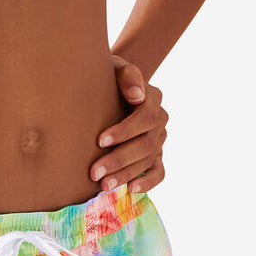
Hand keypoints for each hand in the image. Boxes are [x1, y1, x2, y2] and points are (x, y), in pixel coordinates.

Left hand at [89, 52, 166, 193]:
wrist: (111, 86)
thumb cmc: (108, 76)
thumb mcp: (114, 67)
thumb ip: (127, 76)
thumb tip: (137, 96)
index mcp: (153, 97)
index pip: (144, 118)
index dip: (124, 131)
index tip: (100, 140)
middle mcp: (160, 119)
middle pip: (145, 144)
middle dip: (119, 159)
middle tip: (95, 172)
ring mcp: (160, 138)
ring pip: (149, 160)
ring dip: (126, 174)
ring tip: (104, 185)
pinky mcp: (157, 154)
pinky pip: (159, 171)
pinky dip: (148, 182)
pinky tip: (130, 189)